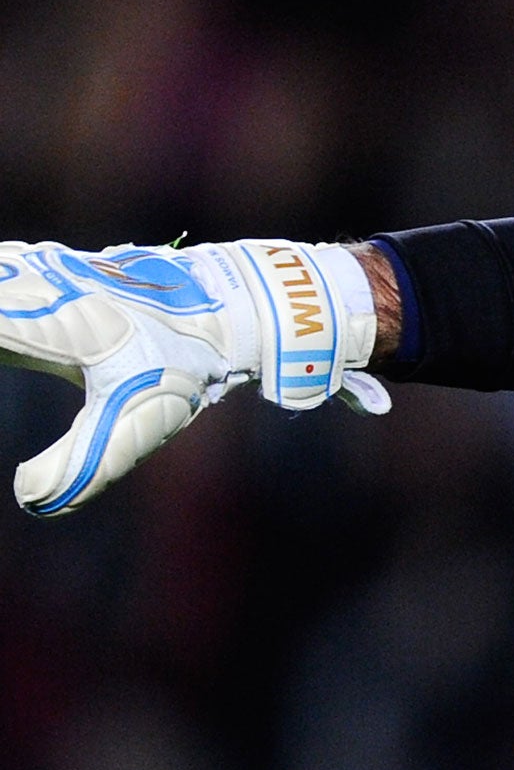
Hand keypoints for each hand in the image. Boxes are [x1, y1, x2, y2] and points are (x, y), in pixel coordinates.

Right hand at [0, 240, 387, 516]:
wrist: (235, 306)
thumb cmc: (185, 363)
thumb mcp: (140, 421)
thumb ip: (84, 464)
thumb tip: (33, 500)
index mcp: (47, 318)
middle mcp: (39, 284)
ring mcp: (44, 270)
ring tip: (0, 344)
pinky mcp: (51, 270)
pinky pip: (0, 270)